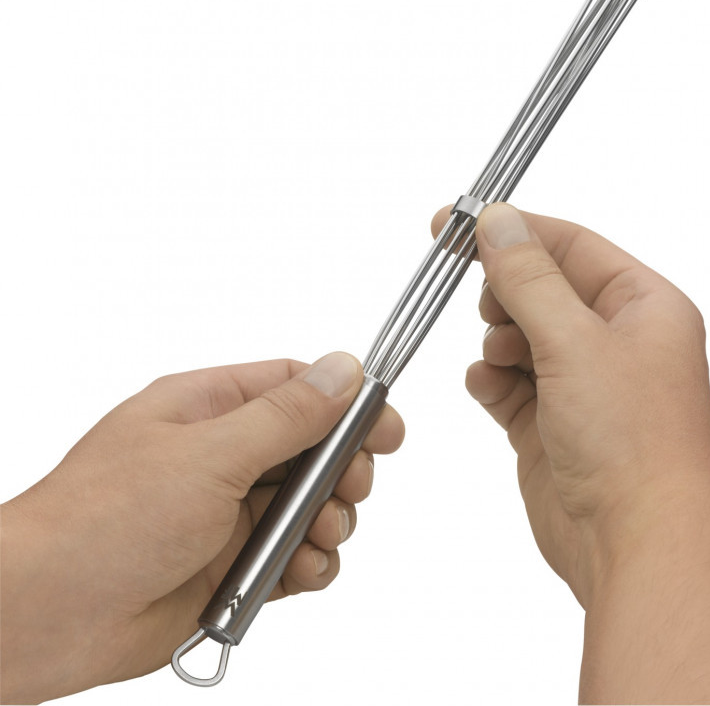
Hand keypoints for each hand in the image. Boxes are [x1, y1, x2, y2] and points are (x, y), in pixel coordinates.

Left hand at [0, 353, 403, 703]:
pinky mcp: (233, 565)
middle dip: (343, 470)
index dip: (347, 404)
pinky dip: (310, 565)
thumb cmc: (105, 521)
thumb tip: (343, 369)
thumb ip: (286, 416)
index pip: (297, 389)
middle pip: (314, 450)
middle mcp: (223, 457)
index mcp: (209, 410)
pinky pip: (296, 558)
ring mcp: (229, 513)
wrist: (46, 616)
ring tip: (317, 536)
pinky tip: (300, 570)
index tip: (387, 426)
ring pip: (311, 506)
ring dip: (330, 522)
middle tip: (349, 486)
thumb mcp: (209, 455)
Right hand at [433, 202, 709, 601]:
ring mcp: (582, 385)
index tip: (460, 222)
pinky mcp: (551, 424)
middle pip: (542, 290)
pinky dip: (491, 380)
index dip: (515, 230)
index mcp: (642, 308)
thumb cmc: (634, 445)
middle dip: (505, 294)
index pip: (571, 246)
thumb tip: (497, 221)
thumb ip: (528, 278)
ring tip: (500, 357)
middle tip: (487, 303)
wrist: (636, 545)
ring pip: (520, 336)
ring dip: (498, 340)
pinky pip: (507, 383)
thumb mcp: (574, 341)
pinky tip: (488, 386)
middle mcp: (615, 342)